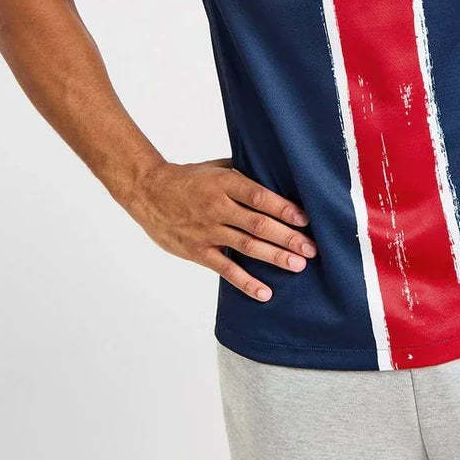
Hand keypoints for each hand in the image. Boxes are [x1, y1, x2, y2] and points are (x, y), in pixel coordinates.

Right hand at [126, 156, 316, 301]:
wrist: (149, 193)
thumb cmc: (188, 178)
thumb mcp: (216, 167)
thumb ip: (244, 174)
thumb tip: (277, 176)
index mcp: (224, 183)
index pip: (259, 196)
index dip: (283, 208)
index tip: (306, 219)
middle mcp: (217, 207)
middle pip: (257, 224)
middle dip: (287, 237)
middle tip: (311, 249)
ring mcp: (207, 231)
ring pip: (246, 246)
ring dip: (274, 257)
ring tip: (298, 265)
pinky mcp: (198, 251)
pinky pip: (225, 269)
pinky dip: (245, 282)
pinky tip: (265, 292)